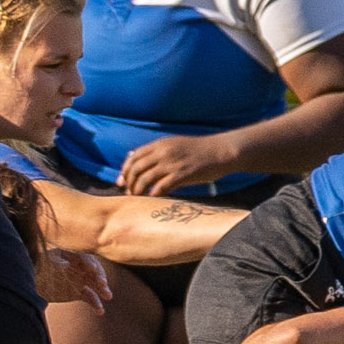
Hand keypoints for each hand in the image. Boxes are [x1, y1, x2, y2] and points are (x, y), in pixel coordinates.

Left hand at [34, 249, 109, 310]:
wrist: (30, 283)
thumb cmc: (35, 269)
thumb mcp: (43, 263)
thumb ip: (54, 263)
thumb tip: (65, 265)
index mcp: (71, 257)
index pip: (85, 258)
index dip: (90, 263)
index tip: (93, 269)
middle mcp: (79, 268)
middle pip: (94, 271)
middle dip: (100, 277)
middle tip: (103, 284)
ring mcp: (80, 281)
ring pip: (95, 285)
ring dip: (103, 290)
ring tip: (108, 296)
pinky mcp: (79, 293)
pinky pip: (90, 298)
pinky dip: (96, 304)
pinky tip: (100, 311)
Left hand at [119, 135, 237, 196]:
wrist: (221, 151)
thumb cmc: (199, 150)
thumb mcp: (174, 144)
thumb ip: (156, 151)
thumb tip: (134, 156)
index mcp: (160, 144)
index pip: (134, 157)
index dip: (125, 170)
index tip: (122, 181)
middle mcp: (163, 152)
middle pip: (137, 169)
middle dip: (129, 182)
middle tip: (128, 192)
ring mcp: (172, 164)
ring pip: (145, 179)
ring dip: (138, 190)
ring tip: (138, 197)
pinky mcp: (182, 175)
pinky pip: (161, 187)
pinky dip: (153, 194)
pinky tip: (153, 199)